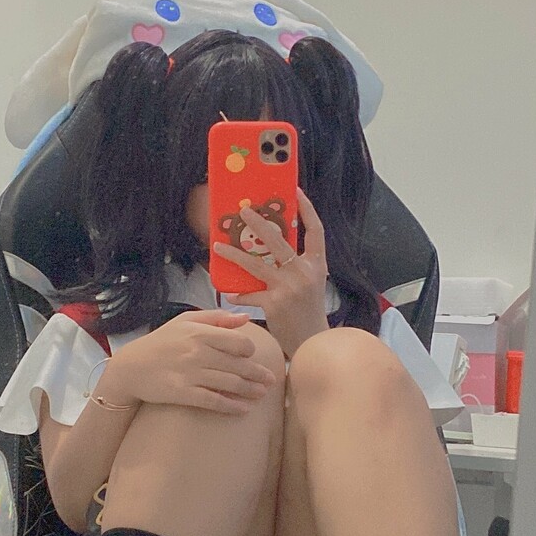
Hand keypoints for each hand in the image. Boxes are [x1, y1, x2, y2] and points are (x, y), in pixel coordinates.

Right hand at [106, 310, 277, 416]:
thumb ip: (216, 318)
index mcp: (200, 332)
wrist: (131, 367)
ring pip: (230, 384)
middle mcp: (197, 352)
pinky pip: (214, 401)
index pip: (238, 342)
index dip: (250, 351)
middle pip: (239, 365)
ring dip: (250, 391)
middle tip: (271, 381)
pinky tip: (244, 410)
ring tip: (261, 394)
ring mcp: (190, 374)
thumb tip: (245, 318)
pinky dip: (232, 406)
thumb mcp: (185, 321)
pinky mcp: (183, 393)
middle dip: (258, 374)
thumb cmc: (160, 342)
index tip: (252, 357)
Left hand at [213, 189, 328, 356]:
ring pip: (256, 264)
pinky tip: (230, 292)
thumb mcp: (311, 284)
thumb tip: (272, 246)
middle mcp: (304, 273)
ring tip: (218, 245)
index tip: (296, 192)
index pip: (316, 230)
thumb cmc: (308, 312)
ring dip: (234, 254)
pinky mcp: (274, 303)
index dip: (307, 210)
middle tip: (243, 211)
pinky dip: (239, 293)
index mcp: (317, 265)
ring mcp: (289, 287)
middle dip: (259, 223)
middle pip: (278, 240)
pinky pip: (249, 293)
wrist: (312, 343)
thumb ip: (296, 265)